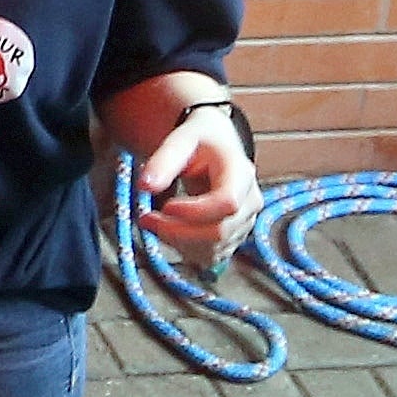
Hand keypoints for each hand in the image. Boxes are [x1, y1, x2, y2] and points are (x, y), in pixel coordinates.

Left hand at [132, 103, 260, 260]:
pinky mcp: (234, 238)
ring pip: (213, 249)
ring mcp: (245, 223)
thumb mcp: (180, 140)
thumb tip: (145, 186)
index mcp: (241, 173)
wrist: (217, 147)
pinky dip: (185, 249)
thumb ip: (162, 161)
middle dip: (177, 231)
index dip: (195, 212)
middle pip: (218, 232)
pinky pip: (211, 256)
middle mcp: (250, 202)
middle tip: (145, 218)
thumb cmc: (200, 141)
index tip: (165, 206)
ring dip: (177, 242)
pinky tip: (170, 231)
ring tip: (152, 221)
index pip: (227, 203)